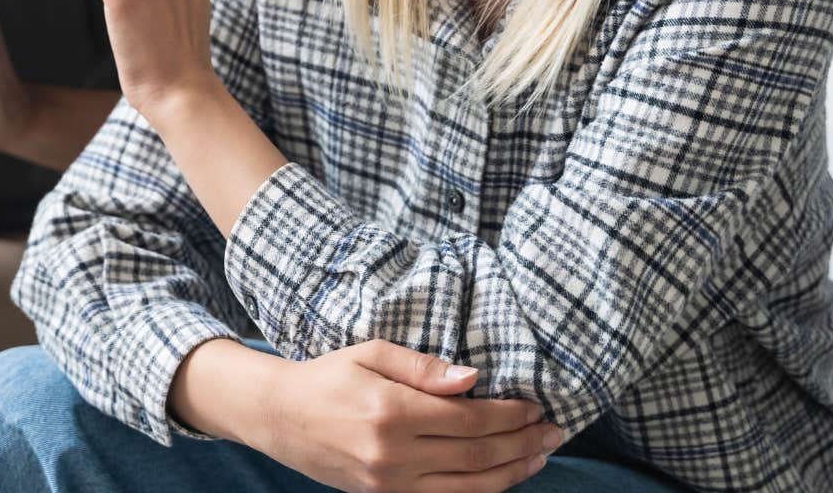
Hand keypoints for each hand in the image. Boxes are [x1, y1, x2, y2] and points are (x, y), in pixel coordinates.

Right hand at [253, 340, 559, 492]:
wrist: (279, 415)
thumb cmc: (328, 376)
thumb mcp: (372, 353)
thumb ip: (424, 368)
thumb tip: (474, 379)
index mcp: (392, 411)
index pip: (469, 419)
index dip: (509, 416)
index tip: (534, 407)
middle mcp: (394, 453)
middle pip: (476, 454)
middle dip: (521, 443)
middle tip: (553, 432)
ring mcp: (390, 482)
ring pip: (467, 486)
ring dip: (510, 472)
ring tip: (538, 457)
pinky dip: (478, 490)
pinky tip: (499, 477)